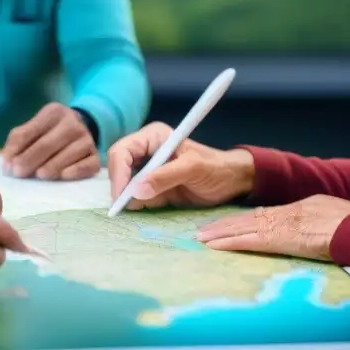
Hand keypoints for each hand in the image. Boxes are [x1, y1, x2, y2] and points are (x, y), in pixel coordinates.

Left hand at [3, 103, 98, 180]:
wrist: (83, 129)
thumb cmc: (50, 132)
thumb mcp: (34, 128)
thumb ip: (18, 142)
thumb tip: (8, 164)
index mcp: (53, 112)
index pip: (30, 131)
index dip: (16, 150)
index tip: (8, 166)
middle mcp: (72, 123)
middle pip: (47, 144)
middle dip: (30, 159)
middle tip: (19, 173)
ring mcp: (87, 139)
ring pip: (67, 155)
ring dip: (51, 166)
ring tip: (39, 175)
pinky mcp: (96, 156)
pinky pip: (86, 165)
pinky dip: (74, 171)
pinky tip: (62, 176)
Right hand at [107, 122, 254, 209]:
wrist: (231, 183)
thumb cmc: (216, 168)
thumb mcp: (193, 169)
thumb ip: (165, 177)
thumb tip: (136, 191)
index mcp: (153, 137)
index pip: (123, 151)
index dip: (119, 172)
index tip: (121, 195)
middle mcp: (146, 152)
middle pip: (118, 167)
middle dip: (119, 186)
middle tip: (122, 208)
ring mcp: (147, 171)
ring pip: (124, 184)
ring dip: (125, 198)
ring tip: (131, 210)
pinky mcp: (151, 188)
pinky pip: (134, 197)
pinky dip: (134, 205)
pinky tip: (140, 211)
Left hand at [196, 195, 349, 260]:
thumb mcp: (338, 218)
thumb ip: (324, 223)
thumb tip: (324, 230)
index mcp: (301, 208)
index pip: (268, 215)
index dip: (248, 220)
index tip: (233, 223)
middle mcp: (285, 213)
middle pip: (249, 219)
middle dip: (226, 225)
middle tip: (205, 229)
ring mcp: (280, 225)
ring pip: (242, 228)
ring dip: (219, 233)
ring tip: (201, 237)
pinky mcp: (277, 238)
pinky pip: (247, 241)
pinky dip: (228, 243)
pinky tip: (213, 246)